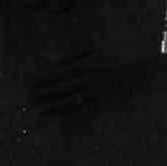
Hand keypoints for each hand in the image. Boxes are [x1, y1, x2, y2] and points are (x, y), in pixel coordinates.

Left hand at [30, 43, 148, 117]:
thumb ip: (75, 53)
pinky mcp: (101, 102)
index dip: (42, 79)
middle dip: (42, 94)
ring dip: (52, 107)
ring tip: (39, 111)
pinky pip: (84, 111)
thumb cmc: (117, 54)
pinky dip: (72, 116)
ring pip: (68, 102)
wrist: (138, 68)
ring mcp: (93, 93)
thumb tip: (56, 61)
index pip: (57, 74)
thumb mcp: (96, 46)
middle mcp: (85, 81)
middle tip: (28, 100)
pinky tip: (61, 119)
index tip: (30, 83)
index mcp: (82, 66)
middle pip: (59, 89)